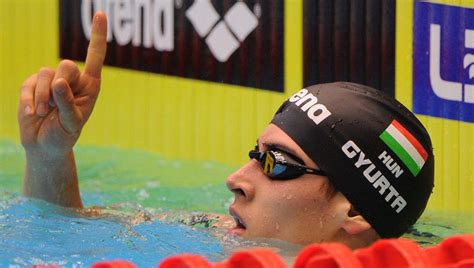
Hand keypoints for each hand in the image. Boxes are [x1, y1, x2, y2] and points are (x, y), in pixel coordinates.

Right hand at [18, 12, 106, 156]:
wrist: (44, 145)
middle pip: (66, 65)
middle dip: (60, 85)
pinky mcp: (33, 85)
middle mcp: (72, 79)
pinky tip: (33, 114)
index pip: (95, 55)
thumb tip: (58, 82)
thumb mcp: (71, 122)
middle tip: (56, 106)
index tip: (99, 13)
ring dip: (44, 97)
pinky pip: (29, 84)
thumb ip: (67, 102)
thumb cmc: (65, 134)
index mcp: (90, 85)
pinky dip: (29, 100)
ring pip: (45, 73)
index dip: (97, 35)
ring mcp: (52, 80)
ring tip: (45, 113)